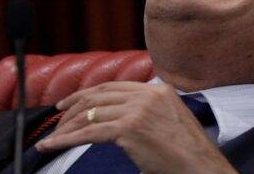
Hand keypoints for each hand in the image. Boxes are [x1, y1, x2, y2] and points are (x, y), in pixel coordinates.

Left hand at [35, 81, 237, 173]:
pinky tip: (53, 144)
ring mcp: (138, 110)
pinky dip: (66, 139)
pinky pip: (89, 132)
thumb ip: (149, 109)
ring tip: (53, 136)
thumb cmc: (188, 150)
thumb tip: (121, 115)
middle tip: (57, 116)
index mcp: (158, 89)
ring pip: (91, 113)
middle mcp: (147, 94)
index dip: (88, 93)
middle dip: (73, 106)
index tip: (72, 102)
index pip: (114, 86)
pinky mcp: (129, 129)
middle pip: (99, 95)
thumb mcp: (171, 118)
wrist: (200, 166)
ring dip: (66, 126)